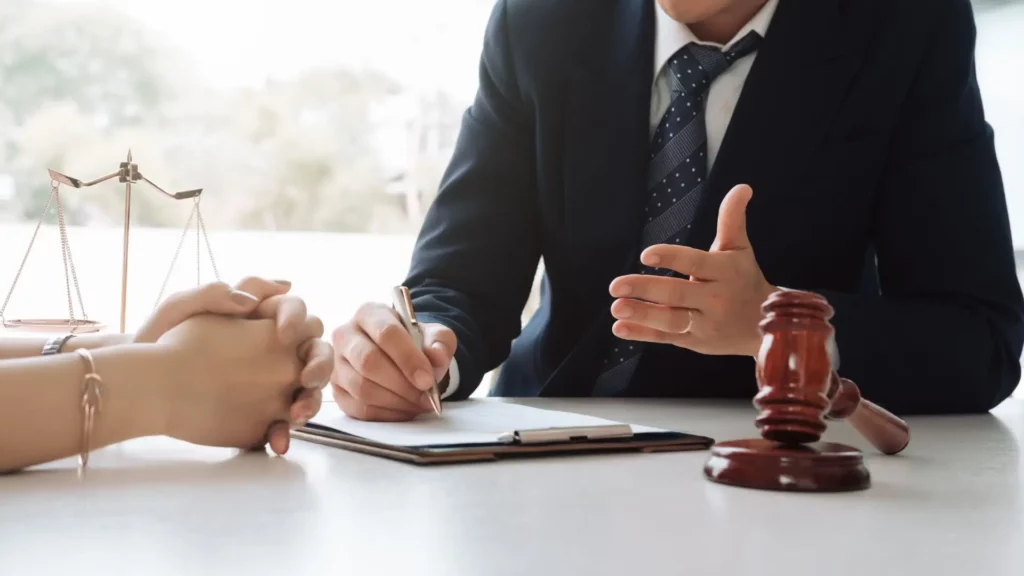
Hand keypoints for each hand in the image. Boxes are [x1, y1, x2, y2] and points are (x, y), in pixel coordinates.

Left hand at [135, 278, 332, 453]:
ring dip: (310, 402)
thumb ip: (216, 294)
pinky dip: (284, 433)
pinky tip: (277, 441)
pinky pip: (282, 423)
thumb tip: (252, 302)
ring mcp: (271, 385)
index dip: (296, 319)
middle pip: (314, 352)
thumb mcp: (181, 309)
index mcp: (259, 318)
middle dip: (319, 365)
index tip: (282, 334)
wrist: (140, 385)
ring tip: (296, 416)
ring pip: (306, 391)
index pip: (295, 310)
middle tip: (306, 379)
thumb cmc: (159, 339)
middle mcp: (273, 350)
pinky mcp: (261, 414)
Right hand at [331, 302, 455, 421]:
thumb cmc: (415, 343)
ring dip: (396, 401)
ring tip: (418, 403)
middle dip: (402, 384)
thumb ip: (440, 342)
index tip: (427, 380)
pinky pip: (359, 408)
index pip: (386, 333)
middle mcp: (346, 335)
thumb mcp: (435, 336)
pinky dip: (386, 414)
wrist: (401, 357)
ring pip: (362, 388)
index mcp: (370, 314)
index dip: (408, 358)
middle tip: (425, 396)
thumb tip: (436, 357)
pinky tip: (405, 410)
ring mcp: (337, 364)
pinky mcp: (337, 390)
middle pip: (368, 361)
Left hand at [609, 184, 776, 356]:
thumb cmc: (744, 279)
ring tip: (616, 308)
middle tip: (615, 285)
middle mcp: (714, 300)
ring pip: (671, 321)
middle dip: (646, 290)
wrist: (765, 326)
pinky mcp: (693, 342)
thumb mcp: (739, 249)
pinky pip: (665, 338)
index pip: (696, 263)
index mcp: (724, 273)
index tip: (646, 254)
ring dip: (642, 316)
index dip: (672, 258)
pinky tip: (619, 328)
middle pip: (678, 295)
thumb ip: (732, 219)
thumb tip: (742, 187)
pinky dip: (642, 335)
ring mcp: (703, 324)